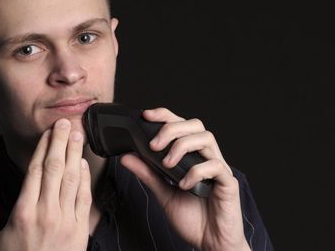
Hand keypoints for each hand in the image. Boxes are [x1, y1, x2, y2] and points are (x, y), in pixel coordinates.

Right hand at [0, 118, 91, 250]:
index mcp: (22, 213)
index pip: (36, 170)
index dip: (44, 147)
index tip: (48, 131)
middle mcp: (46, 213)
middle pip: (56, 168)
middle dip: (61, 142)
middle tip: (65, 123)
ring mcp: (66, 222)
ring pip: (73, 179)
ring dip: (76, 154)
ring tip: (78, 135)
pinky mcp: (80, 231)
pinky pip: (84, 198)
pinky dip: (85, 179)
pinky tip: (83, 164)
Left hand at [120, 107, 249, 250]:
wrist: (210, 244)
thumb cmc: (191, 217)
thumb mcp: (162, 192)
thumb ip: (147, 173)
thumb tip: (126, 156)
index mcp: (192, 155)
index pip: (181, 124)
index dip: (165, 115)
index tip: (146, 115)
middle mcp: (207, 157)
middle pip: (195, 125)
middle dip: (172, 129)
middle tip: (154, 145)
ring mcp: (219, 169)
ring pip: (206, 138)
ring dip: (182, 147)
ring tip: (167, 165)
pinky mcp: (228, 184)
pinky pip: (215, 166)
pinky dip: (196, 171)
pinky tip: (184, 184)